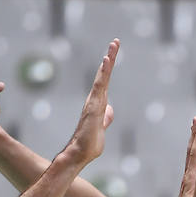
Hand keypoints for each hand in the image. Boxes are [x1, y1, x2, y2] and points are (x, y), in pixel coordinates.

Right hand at [63, 39, 118, 164]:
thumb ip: (106, 118)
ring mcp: (93, 102)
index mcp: (97, 104)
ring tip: (113, 46)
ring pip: (102, 77)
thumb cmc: (89, 144)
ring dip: (108, 61)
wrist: (80, 154)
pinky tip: (106, 61)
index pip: (105, 82)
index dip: (108, 68)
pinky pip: (99, 86)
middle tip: (116, 42)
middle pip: (104, 75)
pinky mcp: (94, 106)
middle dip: (110, 58)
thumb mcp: (102, 128)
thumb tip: (109, 109)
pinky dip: (103, 72)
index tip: (112, 53)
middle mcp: (94, 100)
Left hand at [160, 119, 195, 196]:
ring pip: (191, 160)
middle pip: (192, 153)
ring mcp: (188, 185)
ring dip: (194, 146)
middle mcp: (188, 179)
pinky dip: (195, 160)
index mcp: (191, 179)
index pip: (195, 154)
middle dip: (195, 136)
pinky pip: (192, 170)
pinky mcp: (189, 191)